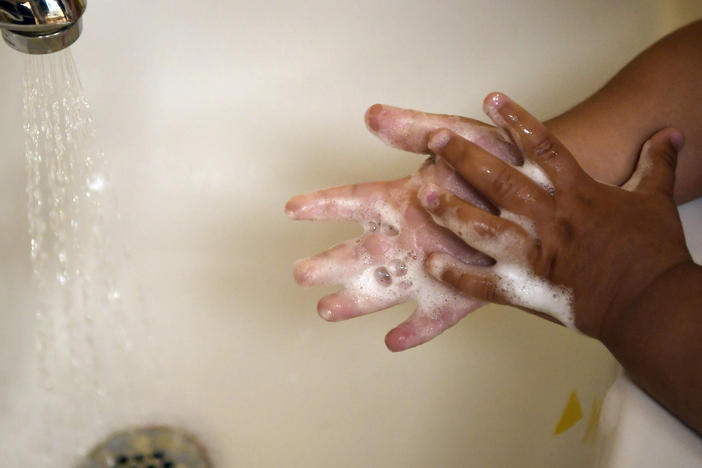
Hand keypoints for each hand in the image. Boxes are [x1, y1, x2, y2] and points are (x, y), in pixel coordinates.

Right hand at [286, 116, 524, 350]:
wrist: (542, 190)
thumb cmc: (496, 159)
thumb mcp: (457, 135)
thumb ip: (416, 130)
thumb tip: (372, 115)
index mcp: (404, 200)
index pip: (355, 201)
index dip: (322, 204)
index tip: (291, 208)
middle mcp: (411, 236)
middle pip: (361, 252)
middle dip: (330, 262)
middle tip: (300, 273)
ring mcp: (433, 265)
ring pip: (387, 286)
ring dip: (358, 299)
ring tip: (327, 310)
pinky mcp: (462, 291)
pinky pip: (436, 314)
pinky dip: (418, 329)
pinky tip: (394, 340)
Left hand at [419, 92, 690, 337]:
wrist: (651, 305)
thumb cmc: (653, 254)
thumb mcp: (656, 202)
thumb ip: (657, 165)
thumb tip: (670, 135)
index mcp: (578, 195)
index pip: (543, 147)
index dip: (515, 120)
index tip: (491, 99)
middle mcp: (550, 220)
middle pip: (500, 181)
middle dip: (466, 158)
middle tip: (437, 139)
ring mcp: (534, 255)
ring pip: (484, 229)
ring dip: (453, 211)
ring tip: (425, 194)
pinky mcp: (526, 289)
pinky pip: (482, 284)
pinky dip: (455, 275)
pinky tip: (431, 262)